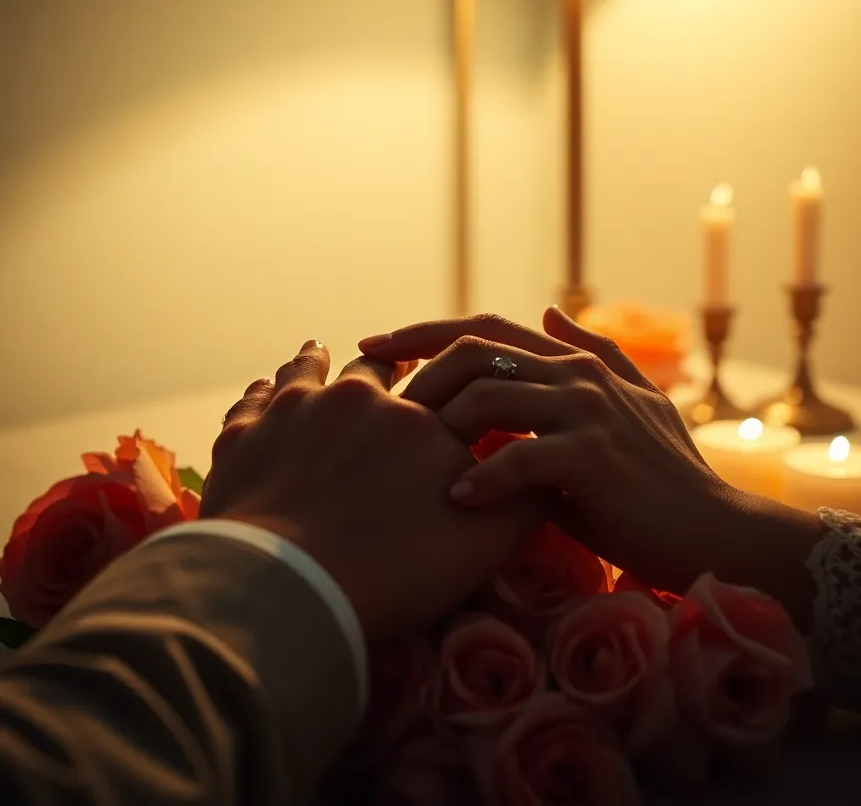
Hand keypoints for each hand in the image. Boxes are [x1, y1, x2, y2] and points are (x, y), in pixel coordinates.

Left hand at [199, 342, 541, 641]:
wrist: (308, 589)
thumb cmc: (403, 571)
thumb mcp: (488, 542)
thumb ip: (522, 499)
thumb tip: (539, 473)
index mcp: (423, 417)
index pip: (440, 378)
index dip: (440, 370)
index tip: (431, 367)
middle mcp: (360, 398)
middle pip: (372, 365)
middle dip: (380, 359)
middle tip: (379, 353)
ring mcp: (295, 412)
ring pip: (305, 370)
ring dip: (313, 360)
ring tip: (315, 350)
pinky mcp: (241, 438)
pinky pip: (251, 403)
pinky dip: (258, 395)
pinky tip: (260, 393)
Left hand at [359, 310, 823, 625]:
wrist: (712, 529)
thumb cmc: (660, 476)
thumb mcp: (629, 403)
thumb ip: (592, 353)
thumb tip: (551, 311)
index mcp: (573, 362)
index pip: (485, 330)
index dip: (424, 331)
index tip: (373, 344)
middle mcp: (576, 374)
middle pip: (476, 351)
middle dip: (414, 369)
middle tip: (372, 400)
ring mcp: (586, 410)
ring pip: (490, 395)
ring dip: (442, 427)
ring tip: (408, 459)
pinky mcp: (594, 454)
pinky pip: (522, 457)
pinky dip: (484, 478)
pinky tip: (458, 502)